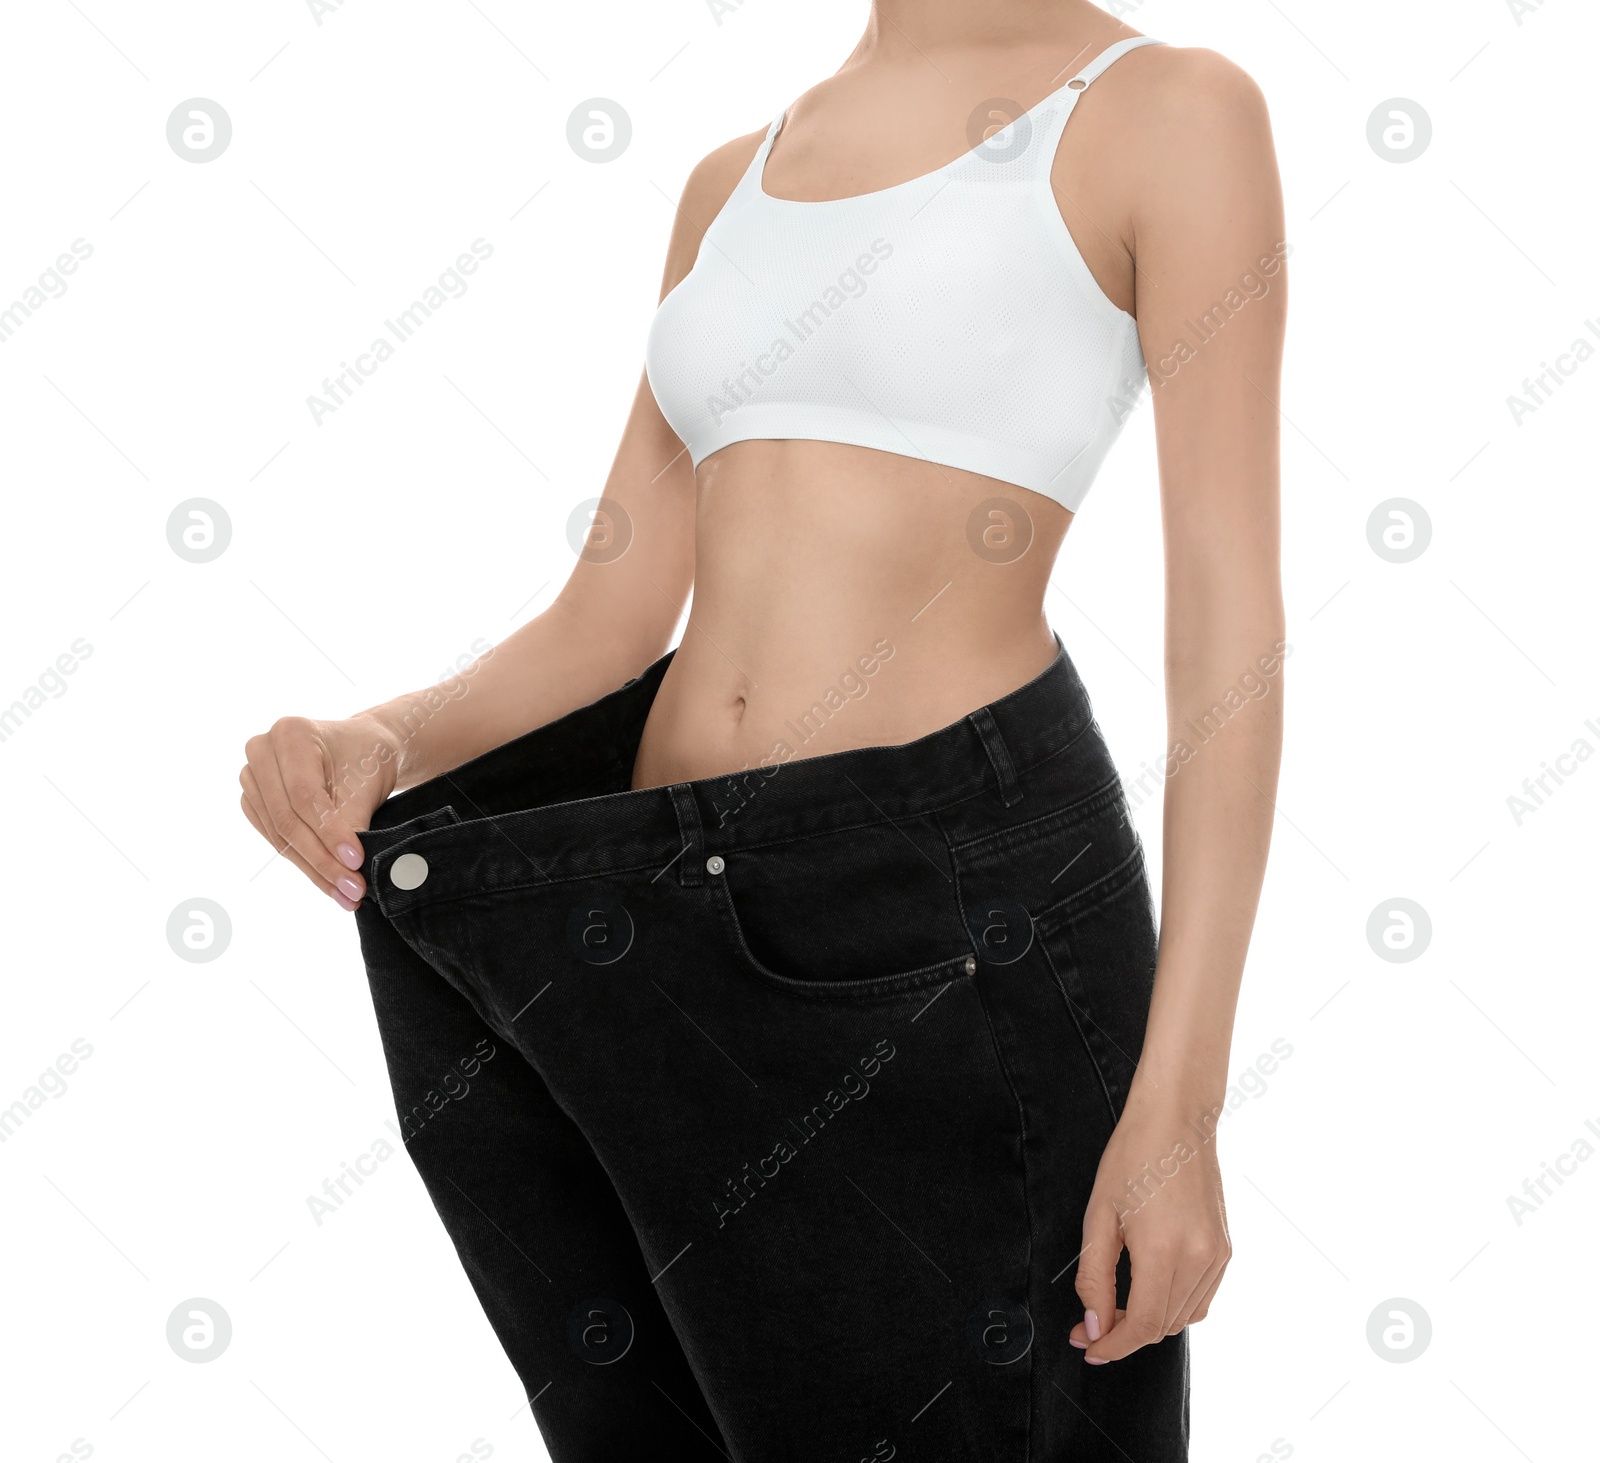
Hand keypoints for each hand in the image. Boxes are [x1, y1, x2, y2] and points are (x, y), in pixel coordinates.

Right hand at [239, 712, 400, 907]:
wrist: (363, 749)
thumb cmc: (368, 758)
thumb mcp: (366, 784)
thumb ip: (351, 821)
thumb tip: (346, 867)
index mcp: (290, 733)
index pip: (305, 797)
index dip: (329, 833)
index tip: (356, 862)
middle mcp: (261, 751)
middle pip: (287, 819)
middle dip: (322, 860)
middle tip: (352, 890)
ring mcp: (252, 777)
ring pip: (280, 835)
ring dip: (313, 870)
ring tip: (346, 895)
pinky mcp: (254, 802)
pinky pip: (275, 839)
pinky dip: (304, 863)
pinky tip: (329, 884)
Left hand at [1069, 1095, 1230, 1362]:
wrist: (1177, 1120)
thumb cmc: (1133, 1157)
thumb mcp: (1099, 1216)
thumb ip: (1094, 1278)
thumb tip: (1095, 1326)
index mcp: (1163, 1249)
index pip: (1142, 1325)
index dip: (1113, 1346)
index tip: (1090, 1350)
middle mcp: (1199, 1258)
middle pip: (1162, 1327)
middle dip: (1124, 1334)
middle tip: (1090, 1325)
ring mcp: (1219, 1255)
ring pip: (1184, 1318)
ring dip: (1149, 1322)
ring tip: (1116, 1306)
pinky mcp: (1226, 1250)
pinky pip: (1201, 1298)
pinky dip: (1173, 1306)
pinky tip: (1148, 1289)